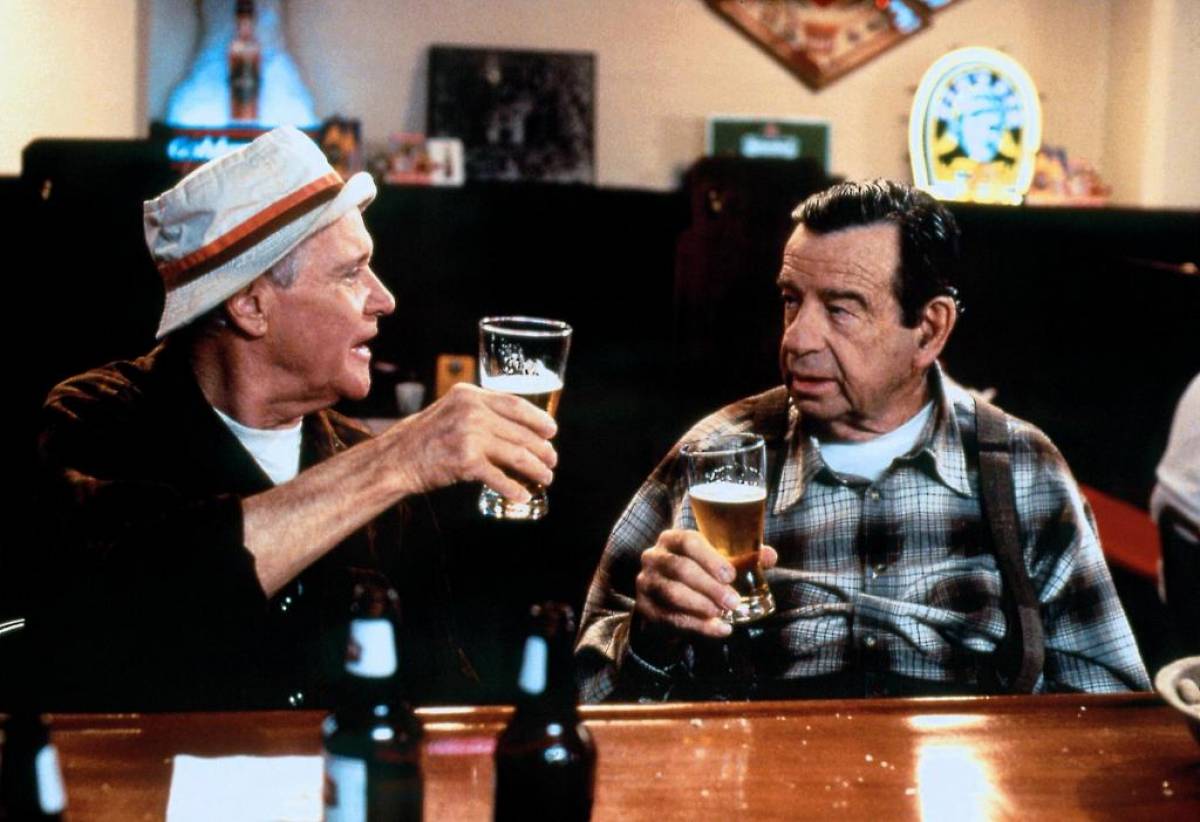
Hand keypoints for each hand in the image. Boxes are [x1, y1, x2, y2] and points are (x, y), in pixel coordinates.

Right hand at [381, 383, 557, 498]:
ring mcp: (469, 436)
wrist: (396, 459)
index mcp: (470, 396)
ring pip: (516, 455)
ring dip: (536, 469)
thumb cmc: (426, 437)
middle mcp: (471, 412)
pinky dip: (514, 489)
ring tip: (545, 477)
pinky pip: (499, 477)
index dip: (539, 419)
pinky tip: (522, 495)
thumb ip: (480, 412)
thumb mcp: (452, 411)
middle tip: (551, 460)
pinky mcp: (465, 461)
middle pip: (520, 432)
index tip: (552, 430)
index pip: (515, 404)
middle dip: (542, 449)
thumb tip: (520, 428)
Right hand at [634, 529, 777, 640]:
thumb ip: (742, 558)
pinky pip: (670, 618)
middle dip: (709, 586)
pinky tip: (718, 629)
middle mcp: (654, 557)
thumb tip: (769, 556)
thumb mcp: (715, 562)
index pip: (688, 541)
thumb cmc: (695, 574)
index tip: (731, 575)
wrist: (664, 601)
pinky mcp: (645, 608)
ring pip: (673, 594)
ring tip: (724, 615)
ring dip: (702, 605)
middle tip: (733, 601)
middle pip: (680, 569)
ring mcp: (646, 583)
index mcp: (672, 539)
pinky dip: (697, 626)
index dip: (710, 558)